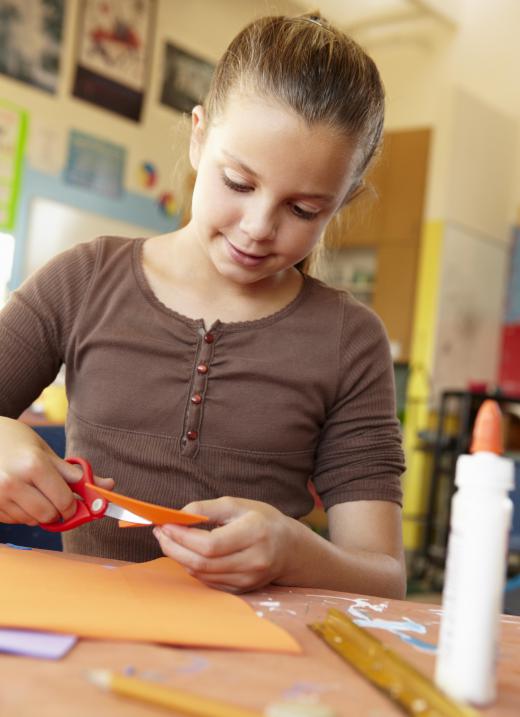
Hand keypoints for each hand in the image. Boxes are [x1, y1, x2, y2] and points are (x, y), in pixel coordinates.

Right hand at [0, 417, 113, 525]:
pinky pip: (15, 520)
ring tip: (34, 492)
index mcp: (34, 466)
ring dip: (39, 513)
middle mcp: (14, 482)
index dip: (74, 507)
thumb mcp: (47, 453)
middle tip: (56, 498)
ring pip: (31, 520)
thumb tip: (108, 486)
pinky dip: (23, 514)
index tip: (75, 504)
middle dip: (58, 512)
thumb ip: (76, 474)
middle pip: (48, 515)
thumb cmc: (18, 443)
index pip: (64, 501)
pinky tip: (19, 496)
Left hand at [153, 497, 294, 592]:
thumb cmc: (262, 520)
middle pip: (202, 562)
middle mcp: (253, 561)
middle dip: (174, 548)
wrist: (289, 548)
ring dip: (180, 558)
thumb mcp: (237, 505)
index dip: (183, 537)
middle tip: (160, 533)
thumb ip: (207, 508)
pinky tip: (187, 553)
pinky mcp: (241, 590)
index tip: (165, 524)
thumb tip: (178, 515)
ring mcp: (248, 580)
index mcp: (255, 533)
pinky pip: (208, 581)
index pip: (210, 544)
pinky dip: (193, 567)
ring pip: (202, 574)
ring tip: (169, 540)